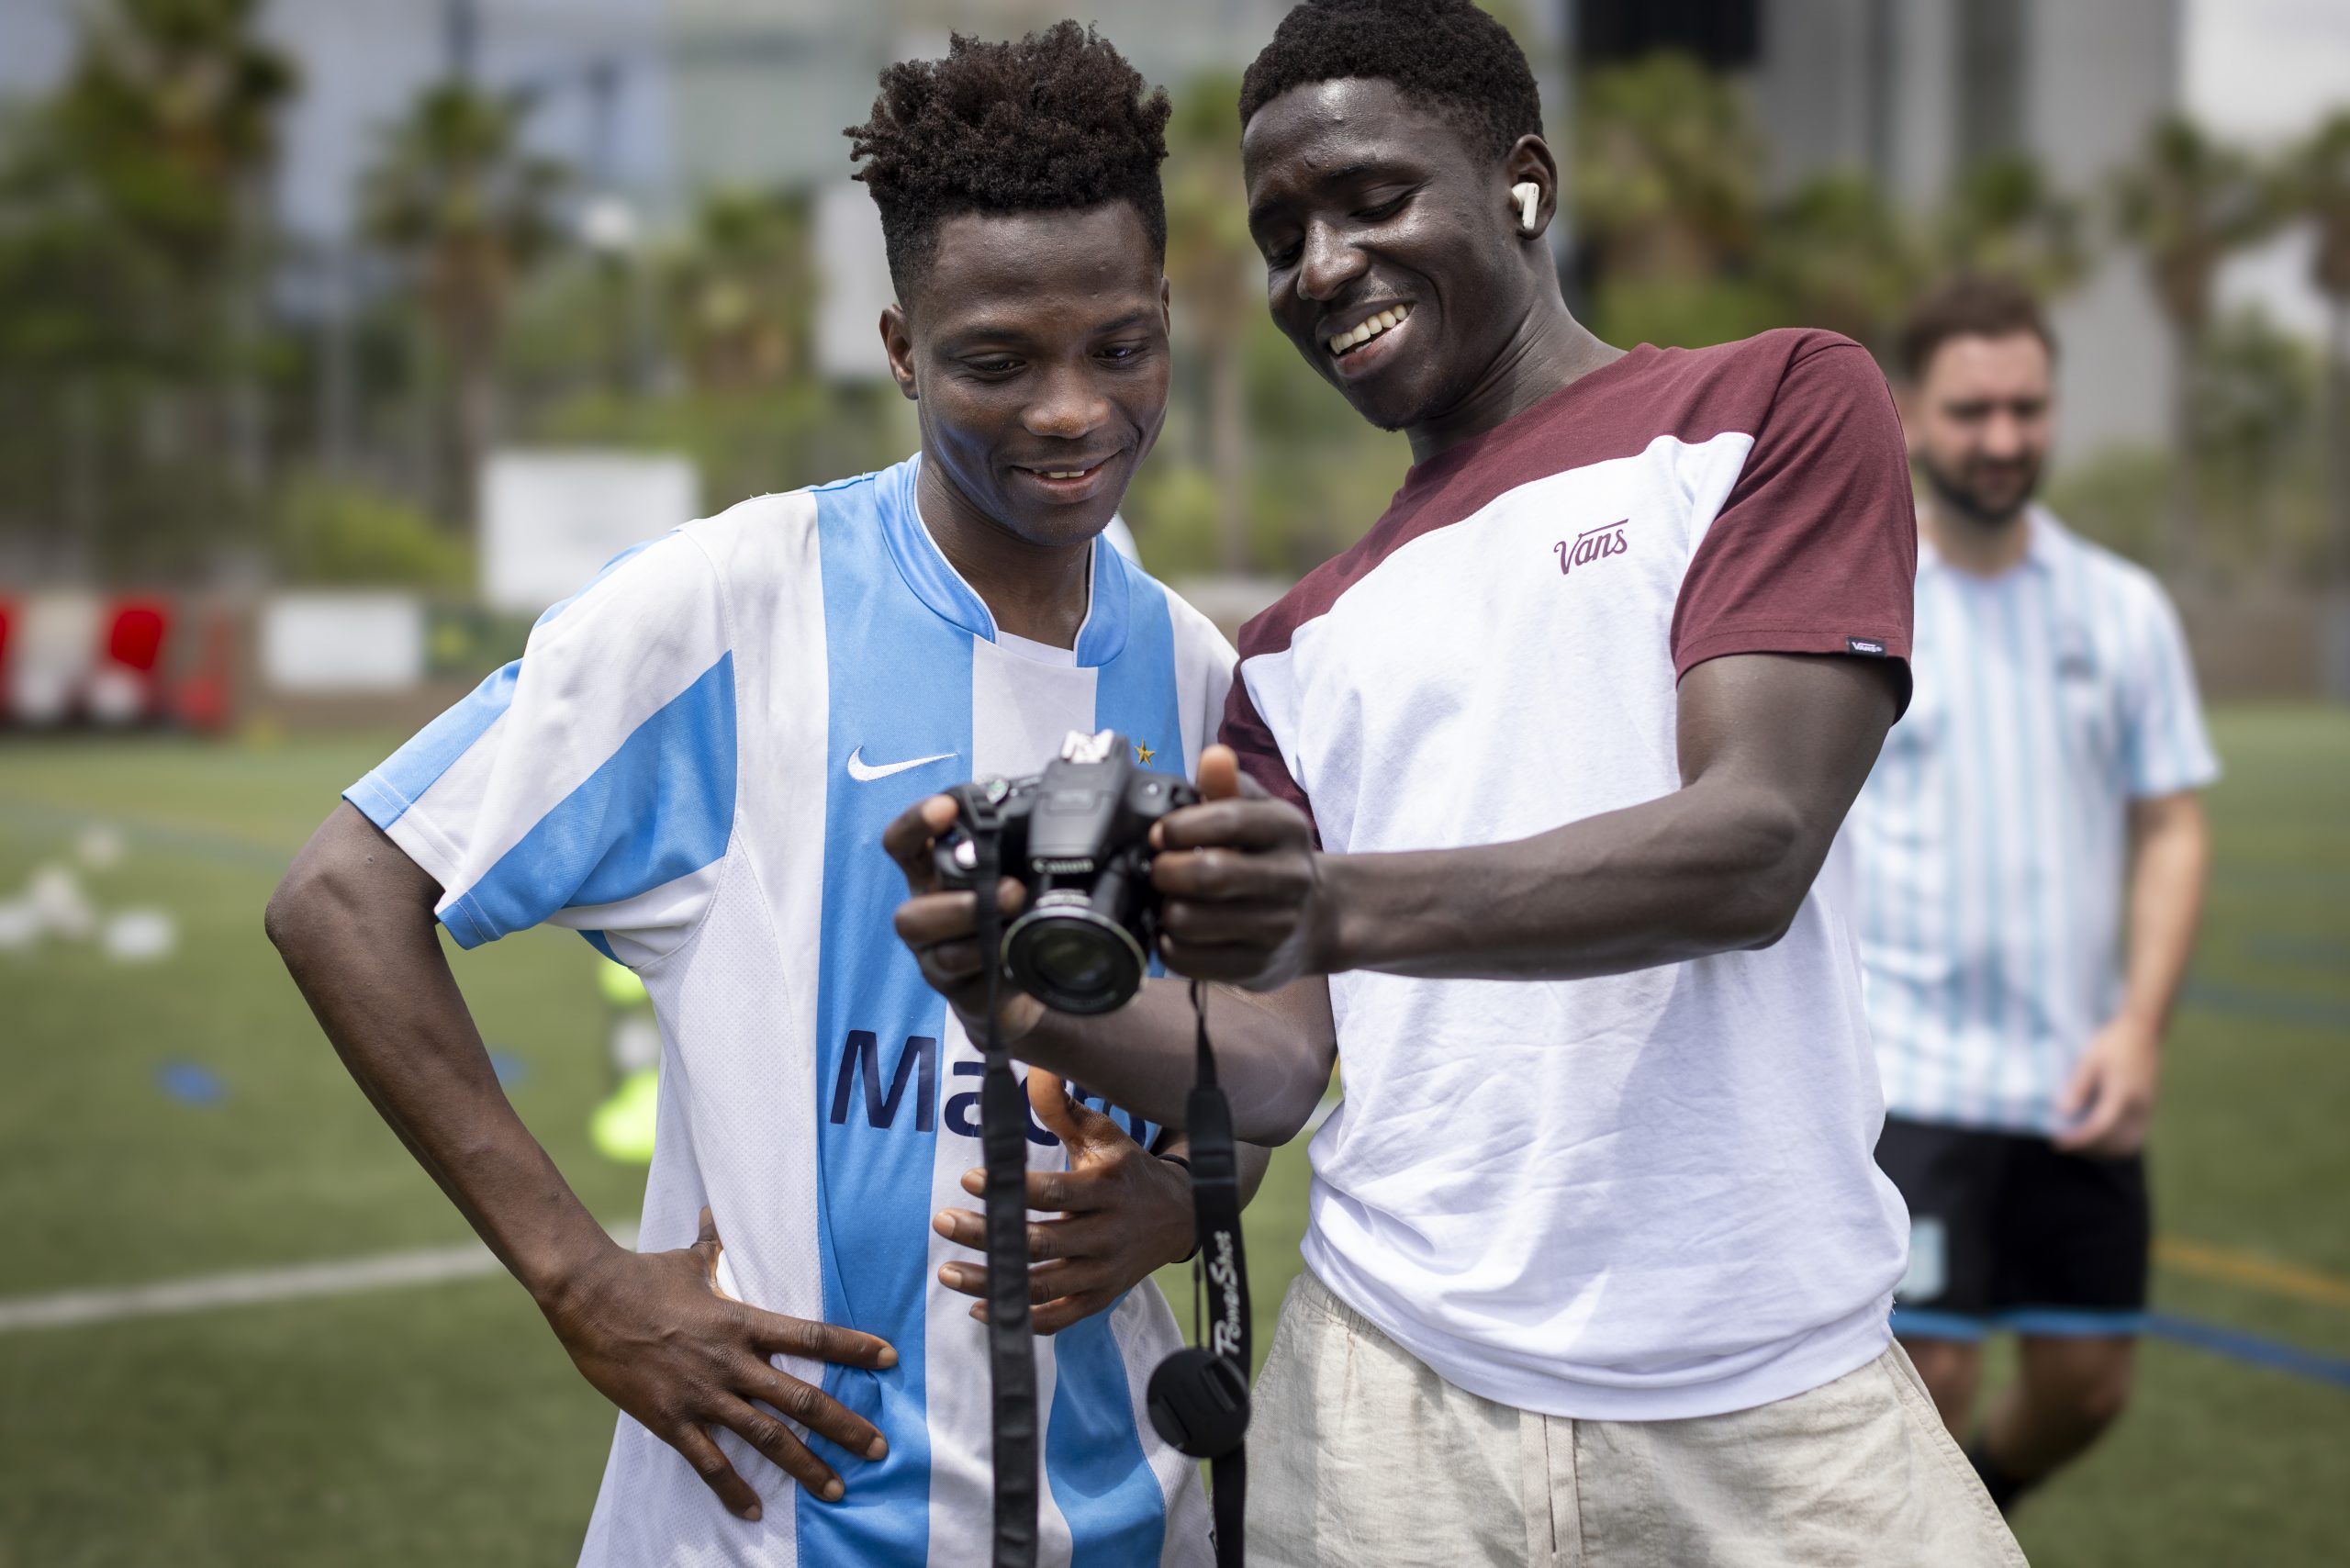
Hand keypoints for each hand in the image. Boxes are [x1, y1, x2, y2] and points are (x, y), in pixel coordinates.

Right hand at [541, 1207, 896, 1519]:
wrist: (590, 1298)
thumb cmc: (643, 1274)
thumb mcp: (690, 1258)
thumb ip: (715, 1245)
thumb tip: (716, 1213)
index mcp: (744, 1322)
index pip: (812, 1337)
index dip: (854, 1348)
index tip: (890, 1359)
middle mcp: (733, 1362)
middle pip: (802, 1399)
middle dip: (845, 1426)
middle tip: (878, 1449)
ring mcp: (703, 1394)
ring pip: (766, 1438)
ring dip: (805, 1465)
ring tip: (837, 1488)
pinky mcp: (671, 1420)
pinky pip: (709, 1463)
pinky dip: (733, 1490)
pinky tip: (753, 1512)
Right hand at [884, 794, 1045, 1045]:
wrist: (1018, 985)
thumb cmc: (1007, 917)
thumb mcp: (1007, 873)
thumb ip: (1011, 847)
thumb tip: (1043, 808)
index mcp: (932, 878)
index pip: (903, 846)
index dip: (916, 824)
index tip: (946, 807)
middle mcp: (928, 920)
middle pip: (908, 916)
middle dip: (956, 903)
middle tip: (1009, 890)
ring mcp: (940, 962)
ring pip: (939, 954)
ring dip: (982, 937)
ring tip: (1019, 917)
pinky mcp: (965, 996)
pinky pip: (972, 988)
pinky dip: (1000, 970)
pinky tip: (1021, 956)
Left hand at [932, 1070, 1193, 1332]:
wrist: (1178, 1216)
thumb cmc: (1126, 1169)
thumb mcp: (1103, 1134)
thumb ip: (1062, 1108)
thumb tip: (1034, 1067)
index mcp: (1106, 1189)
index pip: (1054, 1194)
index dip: (1010, 1191)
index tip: (969, 1179)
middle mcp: (1107, 1234)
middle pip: (1041, 1242)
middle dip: (987, 1234)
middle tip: (942, 1221)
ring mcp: (1104, 1272)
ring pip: (1043, 1285)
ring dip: (992, 1281)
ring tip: (947, 1271)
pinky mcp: (1100, 1298)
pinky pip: (1058, 1317)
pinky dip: (1021, 1317)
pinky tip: (981, 1306)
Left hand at [1152, 745, 1329, 989]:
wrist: (1317, 917)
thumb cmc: (1271, 857)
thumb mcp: (1258, 812)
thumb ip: (1229, 785)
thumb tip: (1213, 757)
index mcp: (1287, 829)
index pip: (1226, 820)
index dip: (1178, 827)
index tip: (1160, 834)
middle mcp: (1290, 878)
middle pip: (1206, 875)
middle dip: (1166, 871)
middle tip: (1160, 869)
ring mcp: (1276, 928)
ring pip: (1189, 921)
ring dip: (1164, 909)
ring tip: (1171, 899)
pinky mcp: (1256, 967)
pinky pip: (1188, 959)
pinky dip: (1169, 944)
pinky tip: (1179, 931)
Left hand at [2053, 1014, 2161, 1155]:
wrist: (2143, 1031)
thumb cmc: (2114, 1043)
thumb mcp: (2090, 1060)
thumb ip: (2078, 1087)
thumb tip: (2064, 1113)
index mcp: (2123, 1094)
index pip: (2100, 1127)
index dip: (2078, 1139)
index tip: (2058, 1143)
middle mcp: (2139, 1107)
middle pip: (2115, 1142)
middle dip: (2089, 1148)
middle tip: (2066, 1142)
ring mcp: (2147, 1109)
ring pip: (2128, 1144)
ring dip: (2104, 1148)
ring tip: (2080, 1141)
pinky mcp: (2149, 1108)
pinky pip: (2135, 1136)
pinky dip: (2116, 1142)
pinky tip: (2097, 1135)